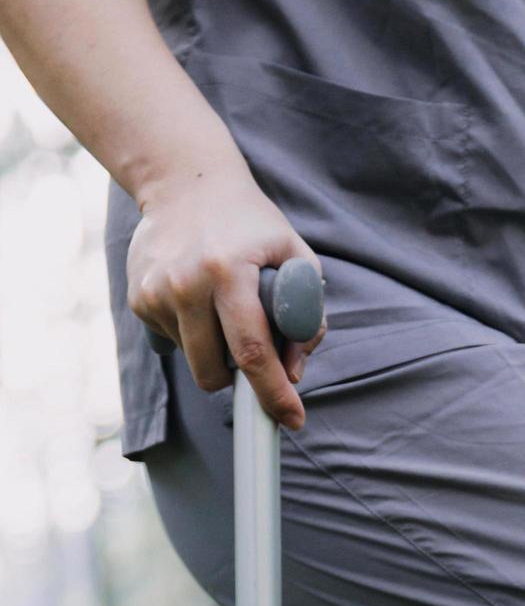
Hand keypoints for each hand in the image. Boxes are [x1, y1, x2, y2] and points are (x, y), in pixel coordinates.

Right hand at [124, 171, 322, 428]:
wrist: (186, 185)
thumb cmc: (253, 225)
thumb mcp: (295, 256)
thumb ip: (306, 313)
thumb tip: (292, 372)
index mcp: (228, 272)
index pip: (252, 349)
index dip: (273, 392)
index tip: (292, 421)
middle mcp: (185, 284)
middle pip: (215, 369)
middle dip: (241, 379)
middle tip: (259, 357)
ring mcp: (155, 292)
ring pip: (193, 361)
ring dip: (217, 353)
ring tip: (226, 307)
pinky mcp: (138, 298)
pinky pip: (173, 343)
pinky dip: (194, 334)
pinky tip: (200, 297)